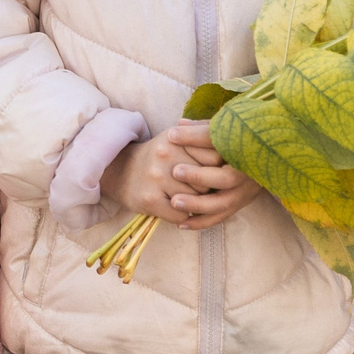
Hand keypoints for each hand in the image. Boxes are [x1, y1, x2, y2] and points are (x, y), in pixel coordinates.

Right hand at [100, 122, 259, 231]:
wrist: (120, 172)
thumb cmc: (158, 157)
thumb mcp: (177, 140)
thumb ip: (202, 138)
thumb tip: (233, 140)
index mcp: (176, 139)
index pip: (214, 157)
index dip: (217, 168)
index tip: (213, 170)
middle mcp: (165, 155)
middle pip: (207, 180)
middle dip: (207, 187)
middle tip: (198, 187)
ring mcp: (157, 178)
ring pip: (196, 199)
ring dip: (196, 203)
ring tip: (186, 197)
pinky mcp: (150, 200)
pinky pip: (181, 214)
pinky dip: (183, 215)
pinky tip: (176, 208)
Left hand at [158, 119, 262, 228]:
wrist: (261, 155)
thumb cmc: (236, 139)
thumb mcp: (223, 130)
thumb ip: (201, 129)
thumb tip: (178, 126)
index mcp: (245, 147)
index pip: (219, 141)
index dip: (195, 137)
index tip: (171, 135)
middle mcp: (248, 171)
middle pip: (227, 177)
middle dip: (200, 176)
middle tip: (175, 171)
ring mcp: (245, 190)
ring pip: (223, 202)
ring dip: (198, 204)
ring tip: (174, 202)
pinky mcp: (240, 204)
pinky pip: (221, 217)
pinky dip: (201, 222)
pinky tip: (181, 223)